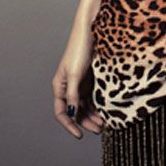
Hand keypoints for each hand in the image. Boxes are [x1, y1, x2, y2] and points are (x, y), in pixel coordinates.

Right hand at [52, 24, 103, 138]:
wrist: (92, 30)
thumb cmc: (80, 49)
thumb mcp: (76, 74)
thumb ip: (73, 94)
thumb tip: (71, 113)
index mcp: (60, 86)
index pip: (61, 112)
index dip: (69, 125)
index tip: (79, 135)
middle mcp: (68, 87)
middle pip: (75, 111)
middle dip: (86, 122)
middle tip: (100, 130)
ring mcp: (79, 83)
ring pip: (85, 105)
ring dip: (93, 115)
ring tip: (105, 124)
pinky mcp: (90, 79)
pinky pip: (92, 97)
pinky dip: (98, 106)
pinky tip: (106, 111)